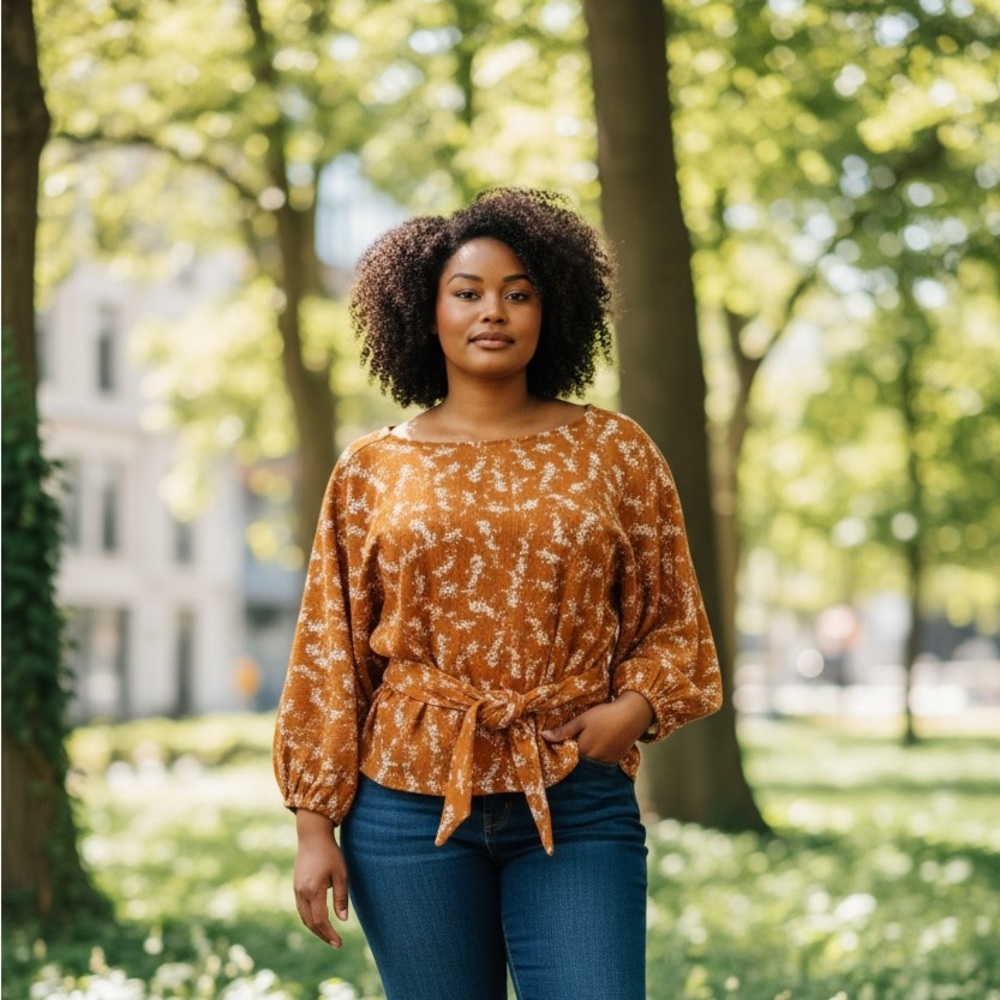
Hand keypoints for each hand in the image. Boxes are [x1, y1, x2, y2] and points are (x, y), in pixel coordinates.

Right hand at [293, 809, 349, 947]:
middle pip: (310, 923)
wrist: (312, 837)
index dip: (329, 934)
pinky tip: (319, 920)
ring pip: (304, 917)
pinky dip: (310, 919)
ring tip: (328, 935)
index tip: (339, 943)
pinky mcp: (296, 886)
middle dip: (323, 935)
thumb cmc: (330, 854)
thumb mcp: (341, 874)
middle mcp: (302, 893)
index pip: (320, 921)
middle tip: (336, 943)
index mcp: (313, 891)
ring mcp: (297, 890)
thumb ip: (341, 897)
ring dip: (316, 928)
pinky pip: (301, 909)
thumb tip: (342, 920)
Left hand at [540, 691, 653, 763]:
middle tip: (574, 742)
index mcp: (582, 750)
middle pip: (578, 762)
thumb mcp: (582, 720)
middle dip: (574, 754)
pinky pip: (601, 763)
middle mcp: (594, 760)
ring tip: (588, 742)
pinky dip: (598, 756)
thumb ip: (563, 731)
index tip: (558, 744)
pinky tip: (599, 744)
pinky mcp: (615, 761)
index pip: (566, 756)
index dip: (561, 750)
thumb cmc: (605, 715)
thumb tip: (543, 736)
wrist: (632, 715)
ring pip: (590, 763)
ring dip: (586, 757)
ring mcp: (606, 762)